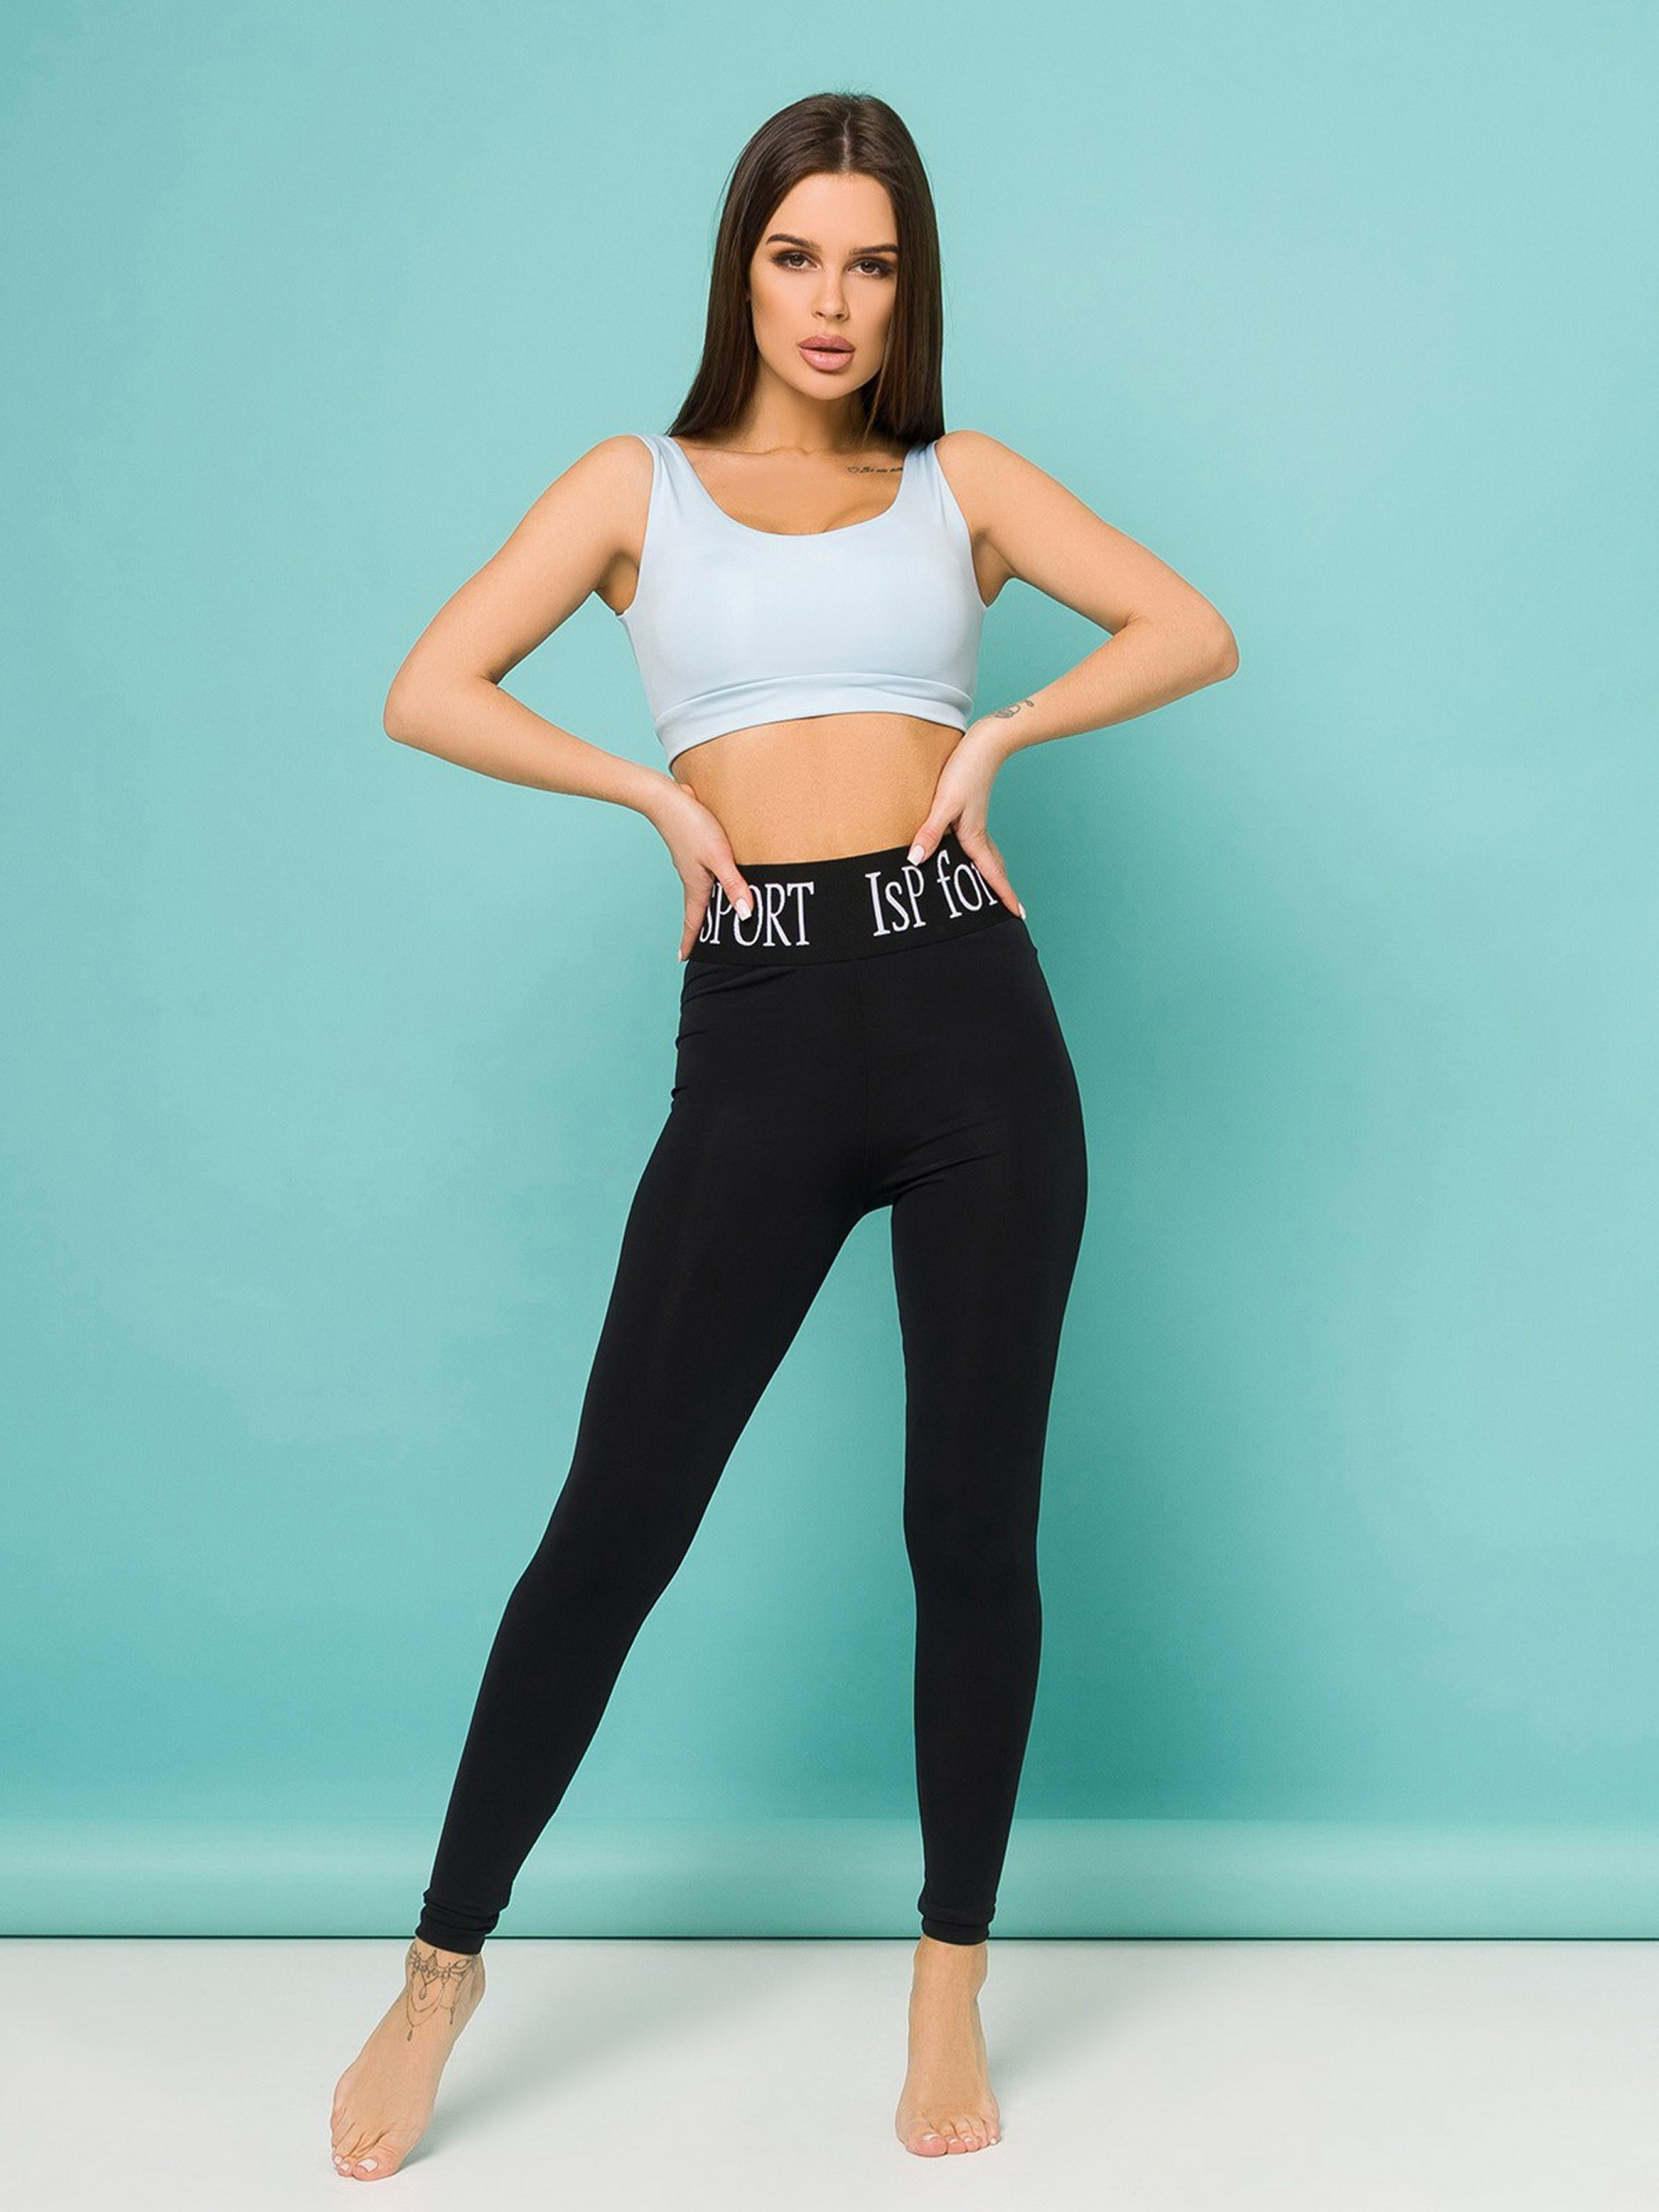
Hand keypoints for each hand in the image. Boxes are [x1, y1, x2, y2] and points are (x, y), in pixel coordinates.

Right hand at [650, 777, 754, 960]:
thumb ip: (733, 884)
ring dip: (702, 907)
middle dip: (696, 928)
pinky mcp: (691, 849)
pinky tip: (714, 878)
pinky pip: (700, 875)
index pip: (693, 921)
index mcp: (695, 885)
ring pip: (698, 891)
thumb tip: (744, 914)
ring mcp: (689, 864)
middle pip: (695, 909)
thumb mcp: (718, 857)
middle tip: (697, 944)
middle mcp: (690, 878)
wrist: (665, 799)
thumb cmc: (692, 826)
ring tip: (709, 917)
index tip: (684, 958)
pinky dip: (707, 885)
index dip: (690, 940)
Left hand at [903, 722, 1023, 916]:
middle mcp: (978, 834)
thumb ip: (929, 833)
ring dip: (992, 875)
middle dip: (1001, 890)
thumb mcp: (944, 803)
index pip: (992, 874)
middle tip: (1010, 911)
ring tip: (993, 891)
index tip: (1017, 914)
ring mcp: (977, 823)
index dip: (1004, 895)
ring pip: (987, 856)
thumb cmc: (965, 771)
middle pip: (993, 869)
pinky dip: (979, 858)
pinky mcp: (971, 813)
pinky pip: (978, 844)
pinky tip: (967, 855)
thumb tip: (916, 861)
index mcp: (974, 837)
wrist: (983, 744)